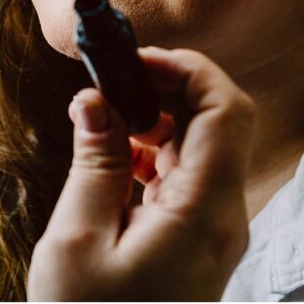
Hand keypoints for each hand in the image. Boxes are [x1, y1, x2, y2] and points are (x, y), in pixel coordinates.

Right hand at [28, 48, 254, 301]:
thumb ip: (95, 162)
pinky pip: (187, 178)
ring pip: (202, 148)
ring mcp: (213, 232)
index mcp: (203, 213)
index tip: (133, 60)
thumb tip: (96, 98)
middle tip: (110, 82)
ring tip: (103, 117)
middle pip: (220, 122)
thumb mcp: (77, 241)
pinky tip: (114, 156)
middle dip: (168, 87)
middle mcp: (222, 218)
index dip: (186, 69)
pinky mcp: (197, 243)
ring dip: (158, 119)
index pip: (226, 110)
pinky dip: (155, 153)